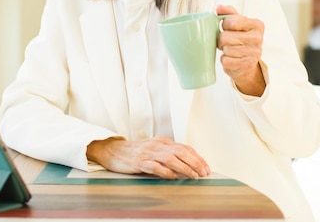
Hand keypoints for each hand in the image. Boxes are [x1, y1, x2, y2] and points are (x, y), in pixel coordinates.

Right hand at [86, 135, 209, 178]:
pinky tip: (172, 177)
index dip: (197, 158)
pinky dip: (165, 172)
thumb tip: (186, 167)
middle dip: (195, 162)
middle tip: (203, 173)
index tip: (206, 168)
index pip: (184, 148)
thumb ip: (168, 155)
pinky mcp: (138, 161)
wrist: (112, 151)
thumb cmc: (134, 152)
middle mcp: (157, 145)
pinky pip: (154, 166)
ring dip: (184, 167)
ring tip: (193, 176)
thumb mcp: (153, 150)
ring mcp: (147, 152)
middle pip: (181, 152)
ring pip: (170, 158)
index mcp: (162, 141)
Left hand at [216, 4, 265, 95]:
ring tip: (231, 50)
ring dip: (224, 50)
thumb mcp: (237, 23)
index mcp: (257, 25)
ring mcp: (255, 53)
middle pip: (225, 37)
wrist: (247, 61)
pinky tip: (232, 59)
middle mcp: (258, 38)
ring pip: (226, 49)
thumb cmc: (240, 39)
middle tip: (228, 42)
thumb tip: (219, 7)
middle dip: (222, 40)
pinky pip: (226, 61)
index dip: (225, 25)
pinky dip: (225, 60)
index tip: (230, 28)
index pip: (232, 21)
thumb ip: (228, 12)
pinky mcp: (248, 65)